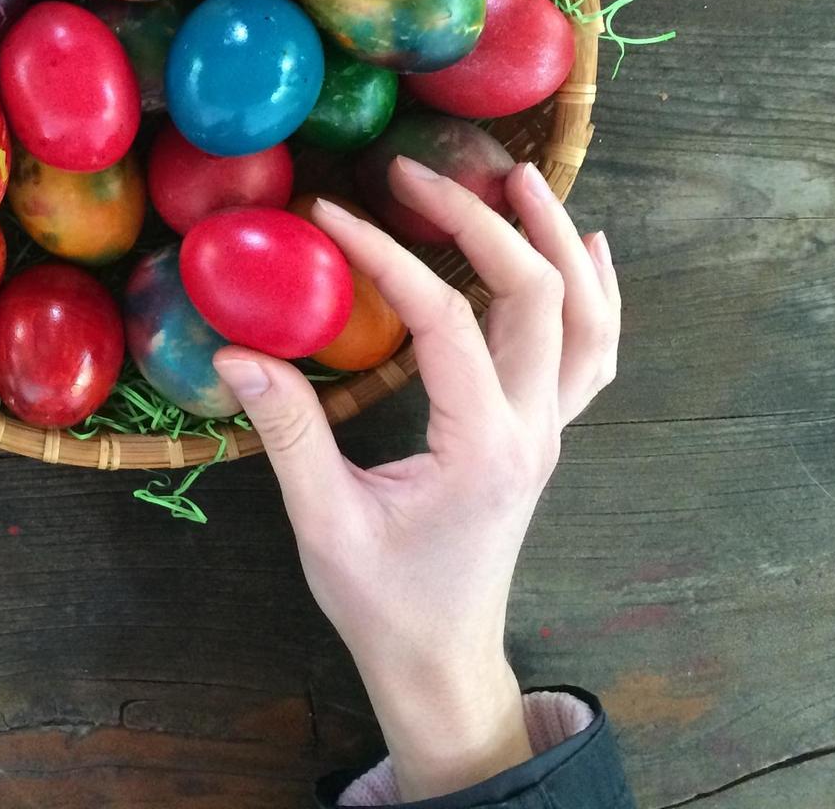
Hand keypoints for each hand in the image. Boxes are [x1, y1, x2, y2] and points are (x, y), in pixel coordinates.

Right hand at [214, 161, 620, 799]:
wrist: (441, 659)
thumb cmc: (382, 601)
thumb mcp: (324, 523)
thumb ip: (291, 434)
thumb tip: (237, 354)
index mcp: (480, 446)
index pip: (444, 317)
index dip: (386, 254)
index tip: (329, 213)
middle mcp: (532, 429)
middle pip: (536, 295)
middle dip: (479, 221)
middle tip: (414, 174)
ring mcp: (550, 431)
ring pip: (587, 316)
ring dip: (558, 240)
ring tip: (520, 178)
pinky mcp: (544, 435)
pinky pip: (595, 351)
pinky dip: (597, 291)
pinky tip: (589, 249)